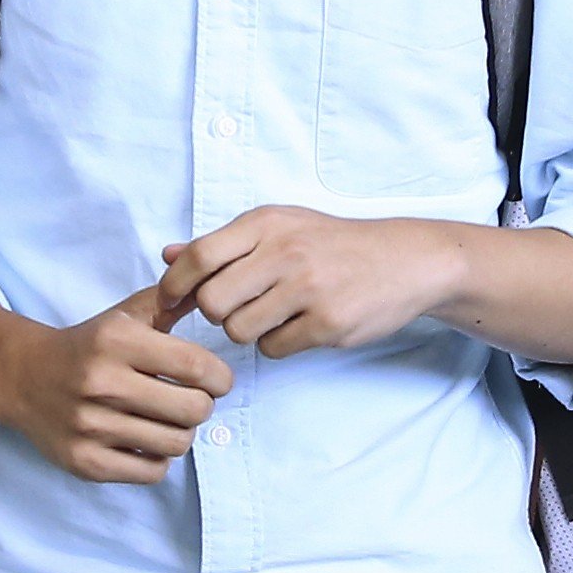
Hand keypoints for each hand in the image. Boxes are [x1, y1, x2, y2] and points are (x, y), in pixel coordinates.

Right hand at [0, 285, 231, 484]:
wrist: (23, 377)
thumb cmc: (88, 346)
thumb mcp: (124, 315)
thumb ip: (171, 300)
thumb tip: (212, 286)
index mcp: (115, 341)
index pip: (195, 366)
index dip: (220, 377)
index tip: (217, 380)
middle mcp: (101, 383)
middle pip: (193, 410)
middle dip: (202, 405)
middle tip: (192, 400)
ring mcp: (90, 426)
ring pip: (176, 443)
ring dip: (181, 433)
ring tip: (168, 419)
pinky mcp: (84, 461)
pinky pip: (151, 472)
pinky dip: (157, 458)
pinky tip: (145, 440)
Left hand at [157, 209, 457, 360]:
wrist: (405, 260)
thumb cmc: (332, 243)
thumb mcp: (279, 227)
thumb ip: (222, 244)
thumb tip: (167, 256)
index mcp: (266, 223)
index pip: (198, 256)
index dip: (175, 285)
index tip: (172, 301)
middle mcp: (285, 252)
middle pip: (212, 302)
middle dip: (216, 313)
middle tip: (236, 308)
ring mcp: (308, 289)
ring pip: (239, 331)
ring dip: (248, 331)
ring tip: (273, 315)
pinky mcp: (327, 323)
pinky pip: (273, 349)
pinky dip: (278, 344)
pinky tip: (299, 325)